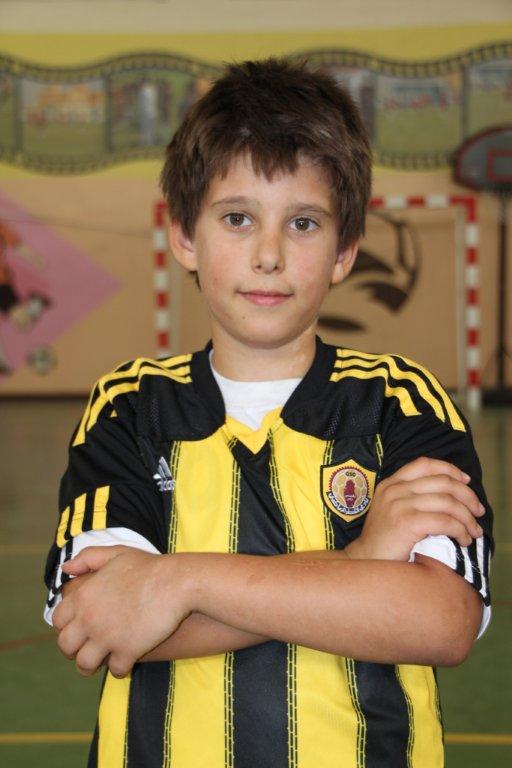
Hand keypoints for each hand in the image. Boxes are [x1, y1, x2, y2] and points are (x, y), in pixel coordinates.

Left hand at [53, 547, 191, 677]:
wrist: (176, 582)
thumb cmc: (148, 567)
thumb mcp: (115, 554)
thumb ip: (87, 558)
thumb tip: (66, 568)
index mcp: (84, 596)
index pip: (58, 621)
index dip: (65, 627)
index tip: (75, 630)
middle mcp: (90, 619)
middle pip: (66, 646)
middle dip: (73, 650)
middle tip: (84, 649)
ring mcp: (107, 638)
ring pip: (85, 664)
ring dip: (91, 666)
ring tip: (100, 663)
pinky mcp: (127, 651)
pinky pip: (115, 670)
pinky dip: (119, 668)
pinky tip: (125, 662)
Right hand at [346, 457, 483, 560]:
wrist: (367, 562)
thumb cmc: (385, 541)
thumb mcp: (393, 510)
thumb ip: (412, 497)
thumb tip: (452, 495)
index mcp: (391, 483)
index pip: (424, 464)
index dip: (450, 469)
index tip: (466, 481)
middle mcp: (394, 489)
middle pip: (442, 482)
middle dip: (467, 496)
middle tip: (478, 511)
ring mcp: (399, 505)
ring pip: (447, 502)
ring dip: (467, 518)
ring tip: (474, 532)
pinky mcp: (406, 522)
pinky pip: (444, 521)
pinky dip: (460, 530)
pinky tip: (463, 540)